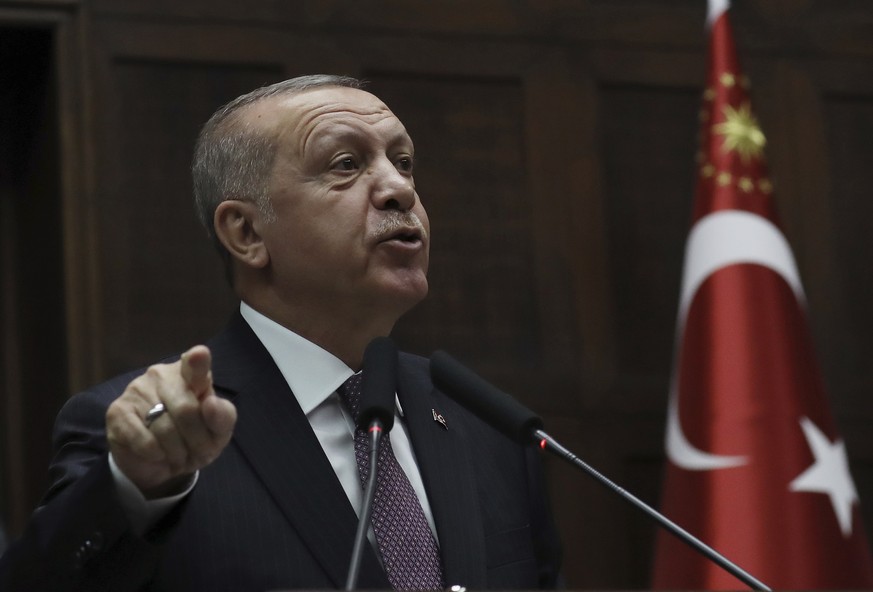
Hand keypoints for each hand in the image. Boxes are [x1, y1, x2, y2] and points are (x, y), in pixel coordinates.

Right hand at [106, 345, 236, 498]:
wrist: (163, 462)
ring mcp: (136, 390)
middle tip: (199, 451)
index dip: (197, 361)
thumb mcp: (219, 431)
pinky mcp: (117, 412)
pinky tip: (158, 454)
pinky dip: (156, 455)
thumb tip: (210, 403)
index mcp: (191, 373)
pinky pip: (143, 440)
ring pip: (164, 428)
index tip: (199, 354)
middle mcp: (161, 374)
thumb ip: (222, 416)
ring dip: (177, 451)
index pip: (195, 364)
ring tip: (179, 455)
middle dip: (197, 439)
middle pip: (186, 409)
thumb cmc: (196, 438)